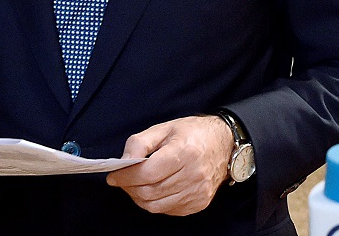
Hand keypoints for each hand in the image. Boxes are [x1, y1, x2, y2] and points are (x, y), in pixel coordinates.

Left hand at [106, 115, 232, 215]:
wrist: (224, 144)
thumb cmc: (193, 133)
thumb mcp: (164, 128)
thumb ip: (140, 143)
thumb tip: (123, 163)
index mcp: (184, 152)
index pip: (147, 173)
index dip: (126, 177)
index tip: (114, 176)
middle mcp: (194, 174)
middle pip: (149, 192)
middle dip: (130, 188)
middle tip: (123, 179)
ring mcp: (198, 192)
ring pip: (156, 205)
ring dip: (140, 197)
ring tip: (137, 184)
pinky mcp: (199, 203)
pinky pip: (167, 210)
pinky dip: (155, 202)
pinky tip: (155, 189)